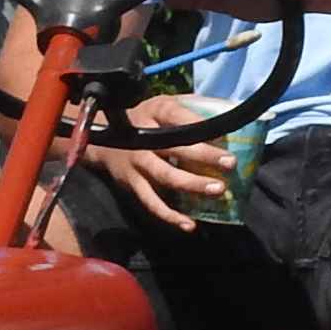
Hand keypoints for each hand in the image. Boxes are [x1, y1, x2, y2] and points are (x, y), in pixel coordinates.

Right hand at [83, 93, 237, 230]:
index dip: (199, 124)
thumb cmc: (144, 120)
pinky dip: (170, 215)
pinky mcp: (131, 184)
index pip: (177, 115)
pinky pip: (151, 202)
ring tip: (217, 190)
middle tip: (230, 163)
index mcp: (155, 112)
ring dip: (191, 184)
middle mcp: (143, 136)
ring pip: (165, 176)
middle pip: (174, 146)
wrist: (100, 140)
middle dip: (203, 155)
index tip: (223, 135)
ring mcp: (136, 162)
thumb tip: (230, 113)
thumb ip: (191, 107)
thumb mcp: (163, 105)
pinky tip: (189, 225)